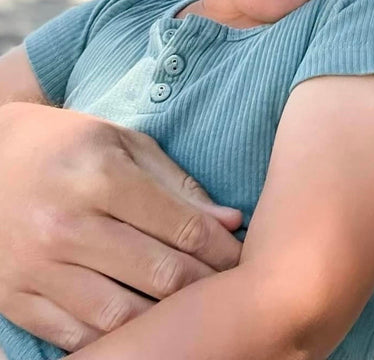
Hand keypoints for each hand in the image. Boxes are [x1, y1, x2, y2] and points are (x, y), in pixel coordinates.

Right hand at [0, 102, 241, 351]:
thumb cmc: (69, 145)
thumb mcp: (123, 144)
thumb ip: (176, 183)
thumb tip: (229, 222)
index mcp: (101, 176)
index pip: (181, 227)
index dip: (221, 249)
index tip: (242, 258)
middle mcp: (67, 224)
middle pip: (158, 275)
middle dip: (203, 286)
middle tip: (225, 290)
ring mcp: (37, 266)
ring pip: (120, 315)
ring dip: (163, 319)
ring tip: (187, 312)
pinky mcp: (14, 297)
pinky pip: (75, 338)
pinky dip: (113, 339)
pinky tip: (138, 326)